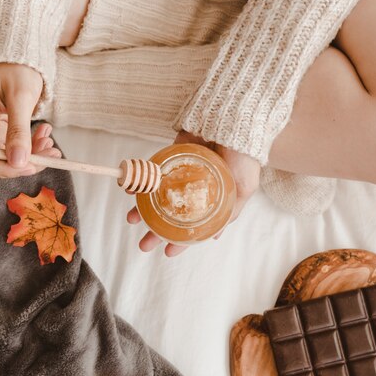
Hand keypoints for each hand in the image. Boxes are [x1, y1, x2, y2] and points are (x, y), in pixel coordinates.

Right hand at [0, 63, 60, 177]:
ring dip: (32, 155)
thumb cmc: (16, 66)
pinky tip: (46, 135)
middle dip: (24, 161)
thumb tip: (18, 163)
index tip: (31, 166)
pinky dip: (32, 146)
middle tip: (51, 155)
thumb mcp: (20, 97)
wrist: (19, 53)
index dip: (5, 166)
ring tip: (52, 145)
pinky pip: (16, 147)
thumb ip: (18, 131)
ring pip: (9, 156)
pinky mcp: (0, 130)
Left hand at [127, 131, 260, 256]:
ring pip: (156, 197)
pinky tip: (131, 192)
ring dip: (142, 209)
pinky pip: (150, 174)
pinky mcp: (168, 157)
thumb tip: (214, 237)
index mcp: (210, 200)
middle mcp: (192, 189)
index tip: (167, 253)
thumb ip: (229, 214)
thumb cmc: (244, 158)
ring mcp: (179, 174)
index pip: (191, 226)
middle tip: (144, 245)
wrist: (233, 122)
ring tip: (131, 220)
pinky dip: (140, 183)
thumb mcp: (242, 191)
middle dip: (155, 232)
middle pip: (169, 215)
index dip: (180, 241)